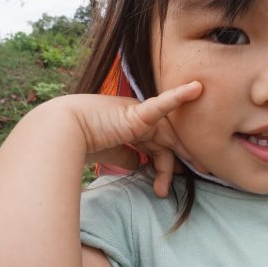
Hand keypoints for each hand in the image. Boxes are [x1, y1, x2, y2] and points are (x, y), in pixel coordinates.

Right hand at [71, 81, 203, 196]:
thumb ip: (126, 157)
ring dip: (181, 155)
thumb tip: (138, 165)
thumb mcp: (110, 154)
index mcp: (131, 126)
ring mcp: (139, 113)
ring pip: (168, 136)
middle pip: (167, 141)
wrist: (61, 132)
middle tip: (206, 172)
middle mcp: (138, 117)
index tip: (176, 178)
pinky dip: (179, 96)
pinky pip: (162, 105)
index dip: (166, 162)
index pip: (157, 144)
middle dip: (184, 158)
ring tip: (195, 173)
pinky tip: (196, 88)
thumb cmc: (79, 142)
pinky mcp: (138, 113)